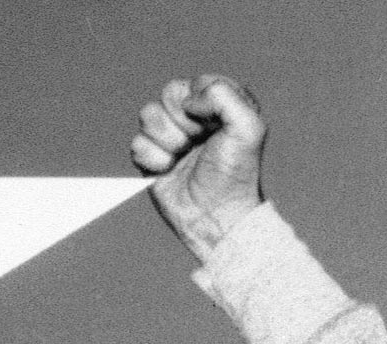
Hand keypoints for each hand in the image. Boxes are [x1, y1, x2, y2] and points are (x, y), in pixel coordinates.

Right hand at [131, 74, 267, 260]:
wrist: (216, 216)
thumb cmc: (235, 175)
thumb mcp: (249, 129)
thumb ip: (225, 95)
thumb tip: (189, 100)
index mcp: (220, 107)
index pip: (198, 83)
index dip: (202, 103)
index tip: (215, 128)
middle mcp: (195, 119)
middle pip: (169, 93)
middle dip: (183, 121)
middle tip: (199, 143)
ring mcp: (172, 137)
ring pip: (148, 115)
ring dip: (168, 140)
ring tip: (185, 158)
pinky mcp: (153, 157)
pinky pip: (137, 143)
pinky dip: (154, 160)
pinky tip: (170, 171)